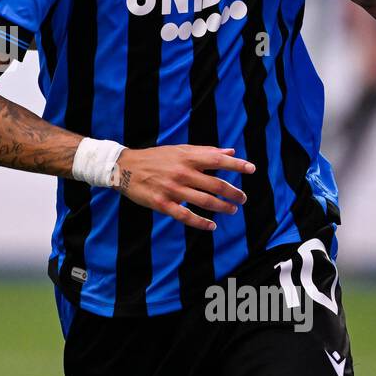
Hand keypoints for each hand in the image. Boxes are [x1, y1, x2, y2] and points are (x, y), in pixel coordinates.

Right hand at [114, 145, 253, 230]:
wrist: (124, 167)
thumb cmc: (155, 158)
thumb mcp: (179, 150)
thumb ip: (205, 151)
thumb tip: (230, 150)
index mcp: (187, 157)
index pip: (217, 160)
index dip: (236, 165)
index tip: (251, 169)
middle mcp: (182, 173)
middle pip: (215, 184)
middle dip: (233, 192)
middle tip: (242, 198)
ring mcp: (172, 189)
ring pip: (204, 201)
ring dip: (222, 207)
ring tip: (232, 210)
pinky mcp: (162, 204)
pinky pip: (185, 216)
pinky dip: (200, 222)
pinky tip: (212, 226)